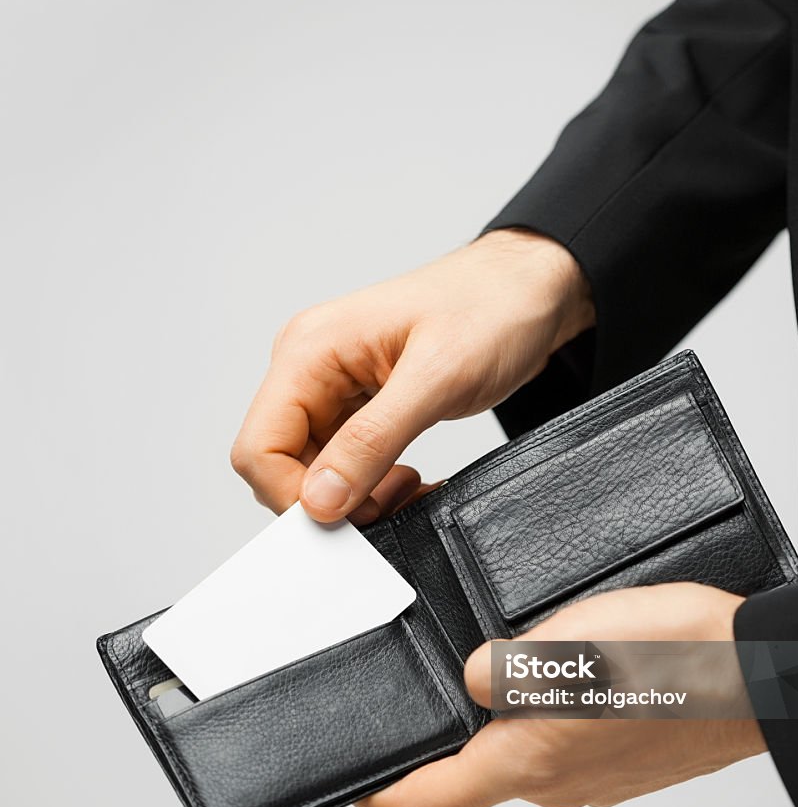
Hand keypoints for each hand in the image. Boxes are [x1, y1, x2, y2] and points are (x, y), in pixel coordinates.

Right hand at [231, 229, 593, 522]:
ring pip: (316, 471)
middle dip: (331, 500)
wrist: (530, 290)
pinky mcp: (361, 404)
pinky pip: (347, 462)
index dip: (292, 495)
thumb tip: (320, 498)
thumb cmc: (492, 308)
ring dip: (358, 496)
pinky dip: (374, 485)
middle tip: (391, 502)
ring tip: (409, 487)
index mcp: (310, 350)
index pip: (258, 447)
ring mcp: (334, 388)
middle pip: (281, 465)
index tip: (347, 516)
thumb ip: (371, 441)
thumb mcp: (437, 379)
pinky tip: (409, 480)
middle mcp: (311, 368)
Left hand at [357, 583, 763, 806]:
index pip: (422, 806)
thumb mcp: (563, 645)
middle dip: (454, 725)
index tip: (353, 776)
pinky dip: (557, 703)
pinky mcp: (624, 759)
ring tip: (526, 648)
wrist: (763, 674)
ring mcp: (594, 776)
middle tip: (451, 668)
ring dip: (513, 706)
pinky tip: (579, 659)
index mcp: (527, 764)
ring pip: (526, 745)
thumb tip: (473, 676)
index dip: (373, 796)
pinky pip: (569, 736)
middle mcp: (556, 784)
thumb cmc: (674, 661)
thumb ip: (496, 668)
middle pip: (473, 770)